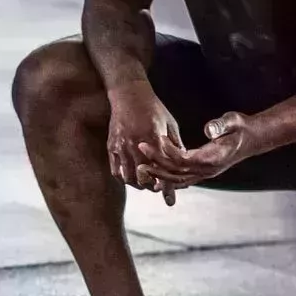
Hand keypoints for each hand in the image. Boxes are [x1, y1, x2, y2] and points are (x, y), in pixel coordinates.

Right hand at [105, 84, 184, 201]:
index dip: (166, 188)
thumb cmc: (153, 108)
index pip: (162, 170)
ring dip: (138, 185)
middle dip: (152, 187)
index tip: (170, 201)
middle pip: (144, 178)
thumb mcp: (170, 124)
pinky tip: (131, 177)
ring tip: (145, 184)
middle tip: (158, 188)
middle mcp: (136, 145)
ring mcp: (121, 146)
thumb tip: (184, 163)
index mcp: (154, 139)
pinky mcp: (111, 146)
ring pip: (129, 177)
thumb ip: (176, 145)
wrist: (129, 94)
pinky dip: (124, 178)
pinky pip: (116, 170)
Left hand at [139, 113, 256, 197]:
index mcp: (212, 158)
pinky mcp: (203, 172)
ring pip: (178, 179)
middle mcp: (208, 170)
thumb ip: (221, 125)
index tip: (158, 138)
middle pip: (177, 171)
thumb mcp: (233, 121)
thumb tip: (209, 130)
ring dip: (159, 173)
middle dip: (157, 163)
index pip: (185, 159)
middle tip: (140, 149)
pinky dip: (168, 179)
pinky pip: (183, 179)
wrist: (253, 139)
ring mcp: (205, 173)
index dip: (170, 151)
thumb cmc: (241, 127)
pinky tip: (156, 177)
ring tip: (141, 165)